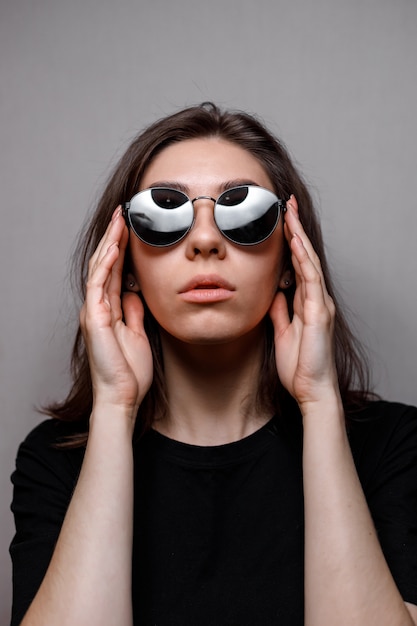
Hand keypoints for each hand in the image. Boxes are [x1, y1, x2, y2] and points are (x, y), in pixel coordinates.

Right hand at [80, 208, 152, 416]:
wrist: (121, 396)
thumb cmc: (129, 371)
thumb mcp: (137, 333)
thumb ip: (134, 311)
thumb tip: (136, 292)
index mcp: (109, 309)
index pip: (114, 270)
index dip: (121, 248)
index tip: (132, 227)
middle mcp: (98, 306)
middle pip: (104, 263)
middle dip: (114, 237)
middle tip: (124, 213)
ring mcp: (94, 311)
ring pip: (99, 268)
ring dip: (110, 242)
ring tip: (120, 220)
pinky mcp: (95, 318)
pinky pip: (98, 285)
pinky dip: (106, 264)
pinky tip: (115, 246)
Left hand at [269, 196, 338, 408]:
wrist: (312, 390)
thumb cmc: (299, 366)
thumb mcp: (283, 332)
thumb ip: (280, 311)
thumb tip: (272, 293)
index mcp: (306, 303)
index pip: (297, 265)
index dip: (290, 242)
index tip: (280, 221)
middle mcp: (316, 299)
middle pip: (305, 257)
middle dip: (296, 230)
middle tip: (287, 204)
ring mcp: (320, 304)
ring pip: (309, 262)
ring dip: (299, 236)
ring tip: (289, 213)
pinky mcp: (320, 313)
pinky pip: (311, 280)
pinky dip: (304, 259)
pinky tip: (296, 242)